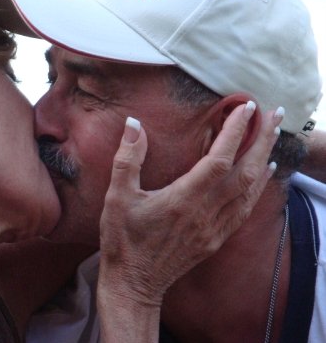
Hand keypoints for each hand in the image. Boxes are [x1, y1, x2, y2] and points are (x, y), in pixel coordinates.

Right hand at [97, 102, 281, 340]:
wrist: (134, 283)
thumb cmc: (123, 240)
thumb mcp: (116, 197)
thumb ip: (128, 159)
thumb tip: (134, 124)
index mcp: (183, 200)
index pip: (219, 159)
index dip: (235, 131)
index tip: (246, 107)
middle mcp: (205, 213)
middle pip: (245, 172)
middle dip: (262, 140)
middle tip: (275, 113)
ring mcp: (214, 228)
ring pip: (250, 190)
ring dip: (264, 159)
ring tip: (273, 135)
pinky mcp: (216, 239)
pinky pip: (245, 208)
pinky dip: (258, 186)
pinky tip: (263, 174)